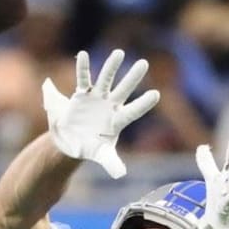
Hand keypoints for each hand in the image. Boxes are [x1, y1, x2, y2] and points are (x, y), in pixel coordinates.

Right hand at [42, 49, 160, 178]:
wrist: (71, 141)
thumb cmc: (90, 147)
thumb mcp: (100, 155)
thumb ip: (111, 163)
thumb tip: (121, 175)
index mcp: (117, 120)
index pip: (133, 111)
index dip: (143, 103)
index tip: (156, 94)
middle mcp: (110, 105)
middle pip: (123, 90)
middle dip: (133, 78)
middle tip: (144, 63)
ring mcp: (97, 98)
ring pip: (106, 79)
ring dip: (111, 67)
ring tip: (119, 53)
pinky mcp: (82, 94)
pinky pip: (83, 79)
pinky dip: (82, 68)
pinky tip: (83, 54)